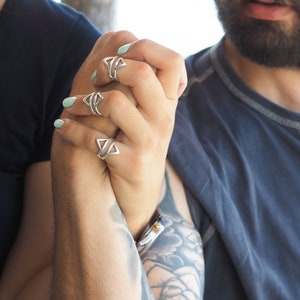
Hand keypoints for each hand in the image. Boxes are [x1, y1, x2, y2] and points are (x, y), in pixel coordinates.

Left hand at [53, 31, 186, 236]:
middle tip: (95, 77)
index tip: (120, 55)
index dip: (144, 48)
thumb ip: (142, 88)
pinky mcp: (132, 164)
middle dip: (110, 67)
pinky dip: (71, 130)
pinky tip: (62, 128)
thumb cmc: (139, 148)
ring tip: (70, 105)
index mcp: (167, 105)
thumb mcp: (148, 117)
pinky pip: (96, 139)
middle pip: (141, 74)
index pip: (172, 61)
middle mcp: (163, 120)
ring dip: (83, 101)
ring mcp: (149, 142)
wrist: (141, 194)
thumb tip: (123, 50)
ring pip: (114, 103)